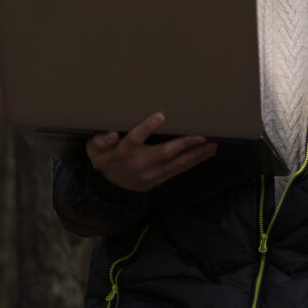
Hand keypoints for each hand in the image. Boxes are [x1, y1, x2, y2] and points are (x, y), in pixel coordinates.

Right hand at [86, 112, 217, 191]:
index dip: (147, 128)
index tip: (160, 116)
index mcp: (124, 152)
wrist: (109, 192)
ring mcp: (152, 173)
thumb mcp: (94, 151)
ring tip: (213, 144)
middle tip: (203, 135)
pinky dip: (195, 161)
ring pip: (178, 163)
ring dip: (197, 154)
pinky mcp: (160, 178)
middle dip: (185, 144)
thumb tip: (109, 134)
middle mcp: (140, 163)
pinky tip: (207, 153)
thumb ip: (99, 141)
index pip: (135, 139)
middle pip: (165, 153)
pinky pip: (180, 170)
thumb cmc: (104, 162)